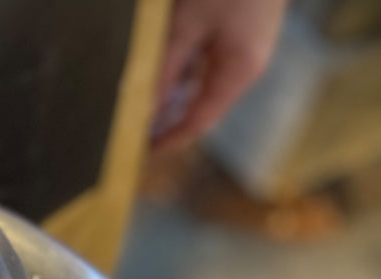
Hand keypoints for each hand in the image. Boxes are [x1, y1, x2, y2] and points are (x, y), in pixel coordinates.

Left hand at [153, 0, 286, 151]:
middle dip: (168, 119)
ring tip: (142, 103)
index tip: (140, 151)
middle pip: (201, 107)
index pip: (198, 122)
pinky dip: (186, 71)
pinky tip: (164, 71)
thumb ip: (165, 69)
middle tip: (134, 129)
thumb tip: (145, 109)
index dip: (169, 140)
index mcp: (239, 72)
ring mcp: (247, 51)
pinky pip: (208, 63)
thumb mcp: (187, 24)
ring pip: (203, 85)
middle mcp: (247, 67)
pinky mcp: (242, 35)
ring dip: (174, 94)